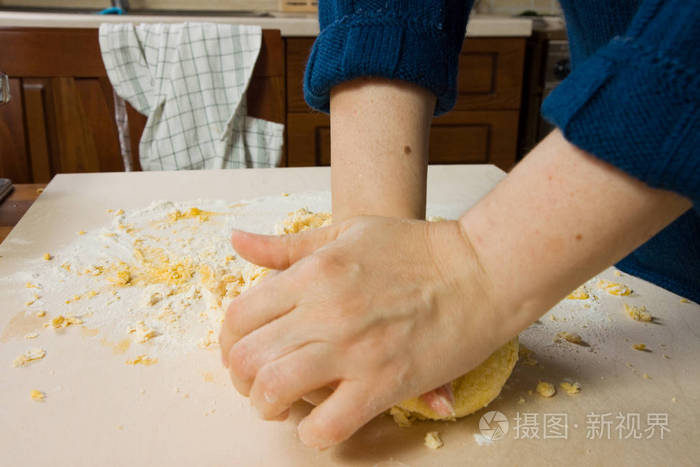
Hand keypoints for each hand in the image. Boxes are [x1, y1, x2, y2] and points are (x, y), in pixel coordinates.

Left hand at [219, 216, 507, 448]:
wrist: (479, 268)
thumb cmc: (417, 248)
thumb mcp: (345, 230)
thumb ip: (287, 245)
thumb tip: (237, 240)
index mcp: (312, 273)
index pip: (238, 317)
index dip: (231, 343)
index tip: (246, 351)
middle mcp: (324, 311)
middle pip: (246, 358)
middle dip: (242, 380)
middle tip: (259, 383)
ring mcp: (353, 349)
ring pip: (273, 391)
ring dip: (267, 407)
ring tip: (282, 405)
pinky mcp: (385, 382)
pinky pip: (328, 425)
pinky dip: (314, 433)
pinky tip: (321, 423)